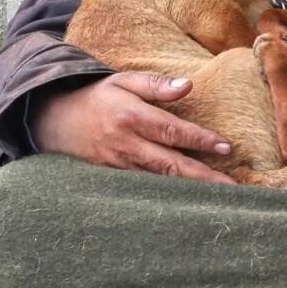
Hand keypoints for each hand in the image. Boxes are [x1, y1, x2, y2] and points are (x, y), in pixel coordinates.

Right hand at [30, 72, 235, 184]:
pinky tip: (187, 206)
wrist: (54, 120)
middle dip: (203, 177)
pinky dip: (166, 199)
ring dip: (188, 192)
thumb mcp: (123, 81)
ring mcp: (118, 166)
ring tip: (217, 201)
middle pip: (171, 164)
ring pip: (159, 183)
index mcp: (132, 117)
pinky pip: (143, 191)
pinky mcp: (112, 180)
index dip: (200, 140)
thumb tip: (189, 85)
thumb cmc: (97, 97)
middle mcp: (126, 144)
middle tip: (232, 189)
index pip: (172, 130)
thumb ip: (156, 84)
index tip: (226, 147)